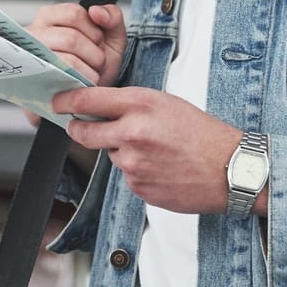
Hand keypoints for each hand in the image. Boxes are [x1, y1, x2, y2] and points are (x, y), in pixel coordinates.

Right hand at [26, 3, 126, 86]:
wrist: (85, 100)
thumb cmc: (94, 66)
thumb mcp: (112, 38)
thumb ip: (112, 18)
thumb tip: (96, 11)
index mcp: (51, 17)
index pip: (73, 13)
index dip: (94, 31)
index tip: (98, 42)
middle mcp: (35, 34)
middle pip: (70, 38)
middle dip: (94, 55)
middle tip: (97, 64)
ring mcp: (29, 59)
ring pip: (66, 60)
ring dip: (88, 72)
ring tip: (90, 75)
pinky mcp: (29, 83)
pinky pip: (58, 82)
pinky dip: (77, 85)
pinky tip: (80, 86)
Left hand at [51, 86, 242, 212]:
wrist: (230, 169)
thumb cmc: (202, 133)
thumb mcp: (166, 103)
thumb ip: (131, 105)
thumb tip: (99, 108)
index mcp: (140, 105)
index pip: (88, 99)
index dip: (66, 101)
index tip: (57, 102)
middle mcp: (132, 132)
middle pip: (84, 133)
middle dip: (79, 130)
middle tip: (80, 127)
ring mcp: (133, 163)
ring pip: (111, 155)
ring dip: (122, 152)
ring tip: (155, 151)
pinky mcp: (138, 187)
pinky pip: (127, 176)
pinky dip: (138, 172)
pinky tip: (161, 168)